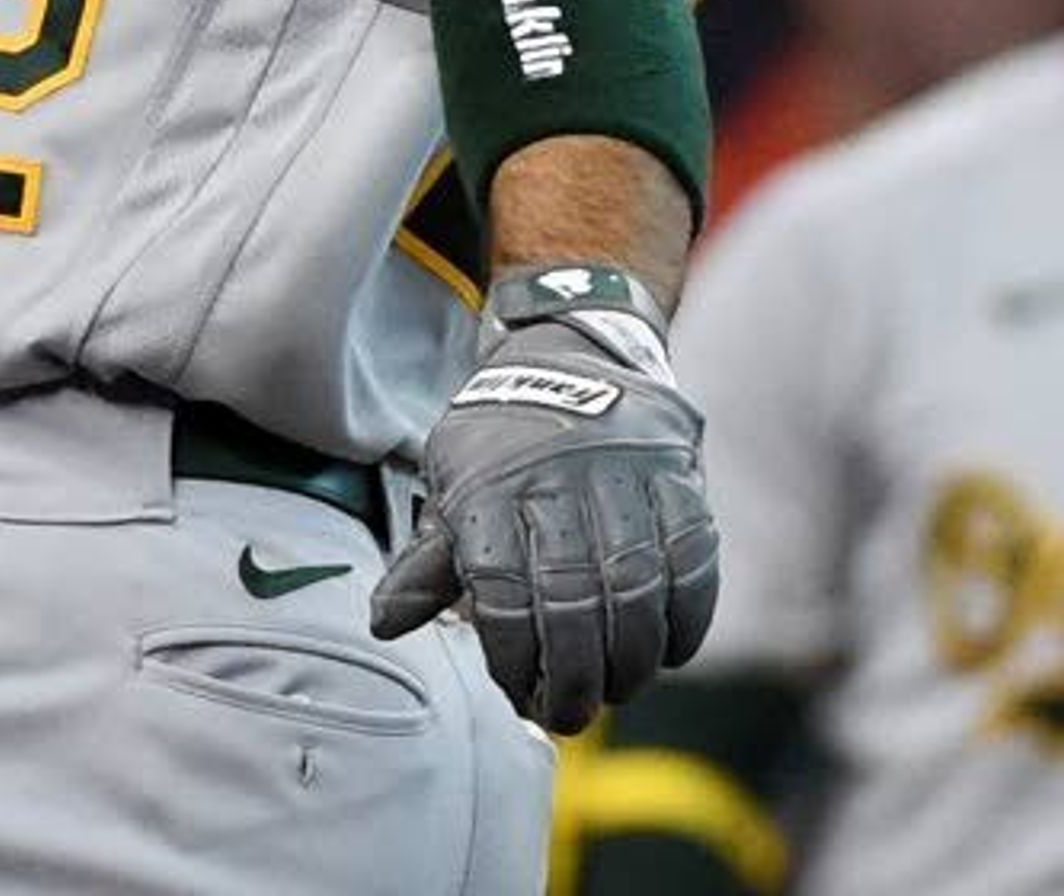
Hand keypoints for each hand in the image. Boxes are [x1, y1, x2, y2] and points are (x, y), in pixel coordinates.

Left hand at [369, 264, 717, 733]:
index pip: (501, 591)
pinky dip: (686, 620)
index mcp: (490, 489)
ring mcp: (625, 480)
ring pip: (637, 588)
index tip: (519, 692)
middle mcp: (558, 482)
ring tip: (618, 691)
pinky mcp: (680, 482)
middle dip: (575, 674)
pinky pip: (692, 563)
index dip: (513, 655)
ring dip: (632, 657)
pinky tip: (668, 654)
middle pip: (572, 599)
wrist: (572, 360)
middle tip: (572, 716)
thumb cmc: (499, 444)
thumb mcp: (451, 485)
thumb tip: (384, 625)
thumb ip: (429, 563)